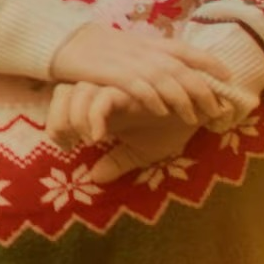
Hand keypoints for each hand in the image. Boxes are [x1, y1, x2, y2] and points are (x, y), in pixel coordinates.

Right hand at [48, 24, 230, 125]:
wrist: (66, 41)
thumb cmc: (99, 51)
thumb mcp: (130, 51)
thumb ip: (151, 61)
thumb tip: (175, 75)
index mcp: (151, 43)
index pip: (187, 50)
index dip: (210, 62)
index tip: (229, 76)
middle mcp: (145, 50)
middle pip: (182, 69)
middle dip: (202, 90)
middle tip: (216, 110)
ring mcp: (129, 60)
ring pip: (164, 78)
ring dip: (182, 98)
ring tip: (193, 118)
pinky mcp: (112, 71)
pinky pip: (138, 85)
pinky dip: (152, 97)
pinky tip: (161, 111)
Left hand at [48, 82, 199, 181]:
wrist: (206, 108)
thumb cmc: (174, 125)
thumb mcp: (143, 150)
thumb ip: (118, 161)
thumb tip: (95, 178)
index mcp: (104, 102)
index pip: (63, 98)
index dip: (56, 120)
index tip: (66, 147)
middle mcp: (106, 89)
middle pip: (62, 90)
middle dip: (58, 119)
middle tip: (68, 145)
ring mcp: (118, 86)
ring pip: (78, 91)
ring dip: (74, 118)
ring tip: (85, 142)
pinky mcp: (132, 86)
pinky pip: (103, 96)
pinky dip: (94, 116)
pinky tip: (98, 137)